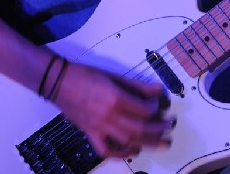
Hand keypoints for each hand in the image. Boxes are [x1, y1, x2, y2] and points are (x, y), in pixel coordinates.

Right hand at [53, 61, 173, 158]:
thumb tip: (157, 90)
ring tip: (162, 142)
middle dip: (159, 130)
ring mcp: (99, 128)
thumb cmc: (86, 75)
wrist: (60, 82)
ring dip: (148, 143)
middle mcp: (109, 116)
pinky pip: (107, 150)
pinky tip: (133, 151)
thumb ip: (137, 85)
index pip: (143, 110)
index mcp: (116, 99)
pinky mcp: (91, 134)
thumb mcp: (115, 75)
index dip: (156, 109)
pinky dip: (122, 154)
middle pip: (140, 129)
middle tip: (170, 126)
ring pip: (128, 141)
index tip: (160, 105)